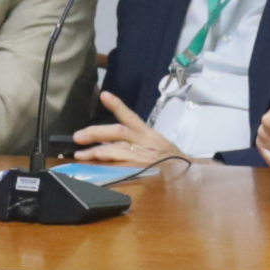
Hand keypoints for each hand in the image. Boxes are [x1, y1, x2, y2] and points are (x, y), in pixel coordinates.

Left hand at [68, 92, 185, 167]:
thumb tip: (107, 141)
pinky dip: (109, 165)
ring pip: (117, 149)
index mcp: (148, 134)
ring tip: (80, 154)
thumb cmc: (169, 159)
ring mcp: (144, 157)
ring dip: (96, 151)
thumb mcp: (154, 144)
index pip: (130, 116)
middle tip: (78, 136)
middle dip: (96, 132)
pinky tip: (97, 165)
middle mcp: (146, 142)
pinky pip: (123, 166)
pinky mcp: (143, 170)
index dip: (117, 105)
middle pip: (118, 132)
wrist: (191, 174)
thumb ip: (133, 141)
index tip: (104, 95)